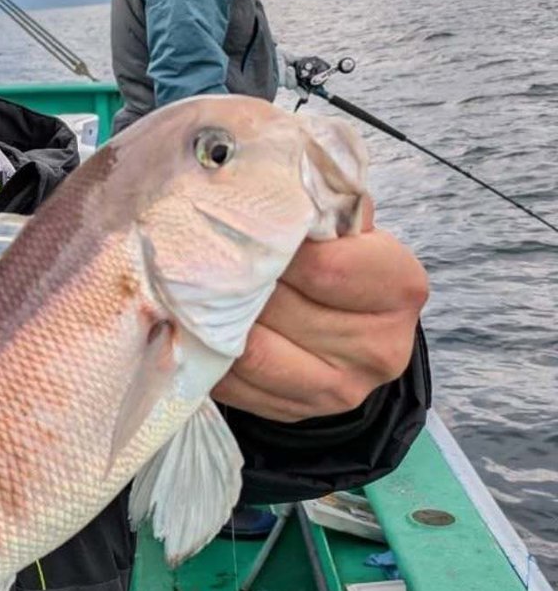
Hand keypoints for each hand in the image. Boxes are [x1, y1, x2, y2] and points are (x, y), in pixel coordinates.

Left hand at [213, 200, 427, 422]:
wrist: (348, 331)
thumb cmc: (338, 261)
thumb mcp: (341, 225)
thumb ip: (318, 203)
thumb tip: (260, 177)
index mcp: (399, 286)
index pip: (322, 267)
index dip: (273, 245)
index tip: (241, 228)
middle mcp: (380, 346)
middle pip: (279, 308)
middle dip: (234, 281)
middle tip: (197, 257)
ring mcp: (340, 389)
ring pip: (252, 350)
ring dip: (212, 320)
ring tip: (191, 291)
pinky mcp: (298, 412)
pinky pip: (234, 384)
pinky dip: (207, 355)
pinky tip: (196, 330)